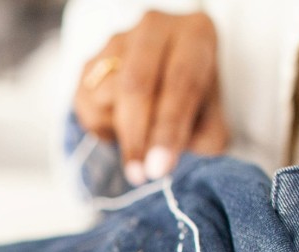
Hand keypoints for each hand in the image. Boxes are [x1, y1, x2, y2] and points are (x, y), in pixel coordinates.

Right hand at [73, 11, 229, 186]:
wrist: (166, 76)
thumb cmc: (194, 100)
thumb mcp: (211, 120)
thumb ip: (201, 140)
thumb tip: (164, 164)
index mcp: (195, 34)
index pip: (180, 82)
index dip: (168, 129)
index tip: (159, 169)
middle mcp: (154, 27)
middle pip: (136, 85)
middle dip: (136, 138)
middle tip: (140, 176)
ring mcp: (117, 41)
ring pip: (106, 94)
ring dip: (120, 132)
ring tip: (140, 144)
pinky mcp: (90, 61)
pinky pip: (86, 103)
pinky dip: (102, 126)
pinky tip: (121, 126)